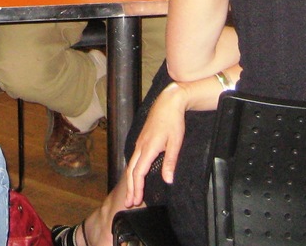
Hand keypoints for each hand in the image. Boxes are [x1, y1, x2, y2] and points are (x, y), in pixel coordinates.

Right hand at [124, 83, 188, 205]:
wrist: (168, 102)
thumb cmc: (174, 121)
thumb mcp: (176, 142)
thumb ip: (171, 162)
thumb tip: (168, 181)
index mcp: (148, 148)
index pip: (139, 172)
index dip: (137, 188)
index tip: (137, 200)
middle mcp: (140, 146)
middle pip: (131, 171)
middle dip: (130, 188)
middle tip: (129, 203)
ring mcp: (139, 142)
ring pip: (131, 164)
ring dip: (130, 180)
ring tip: (131, 193)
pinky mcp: (142, 139)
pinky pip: (133, 158)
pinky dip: (132, 170)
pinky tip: (135, 175)